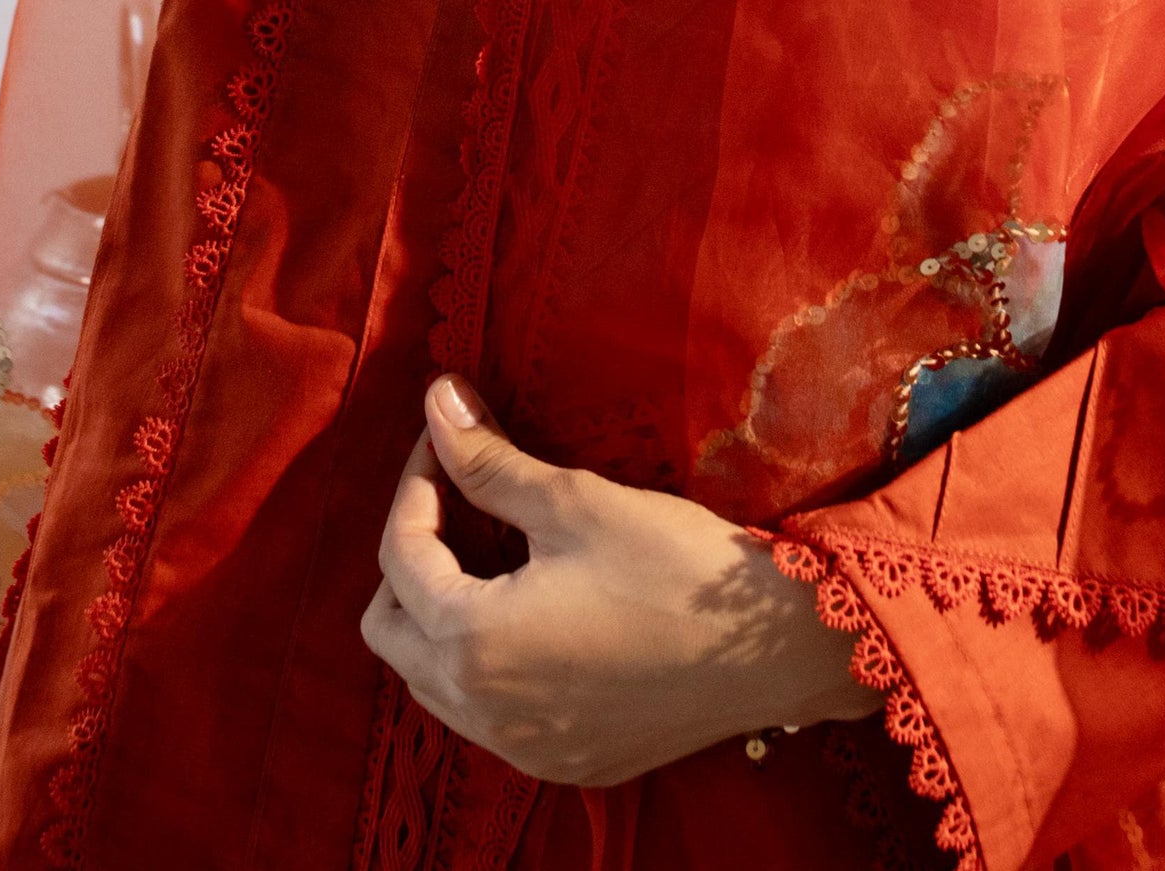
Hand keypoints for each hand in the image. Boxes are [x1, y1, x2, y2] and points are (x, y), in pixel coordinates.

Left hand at [360, 377, 872, 787]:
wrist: (771, 648)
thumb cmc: (674, 565)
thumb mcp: (573, 501)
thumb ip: (489, 461)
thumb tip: (436, 401)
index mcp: (474, 645)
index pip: (401, 556)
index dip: (416, 483)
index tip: (449, 437)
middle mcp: (483, 713)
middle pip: (392, 633)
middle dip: (410, 557)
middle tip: (457, 498)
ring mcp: (523, 749)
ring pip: (433, 681)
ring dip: (441, 613)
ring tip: (490, 550)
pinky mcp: (564, 762)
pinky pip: (486, 715)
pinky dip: (484, 661)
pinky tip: (531, 614)